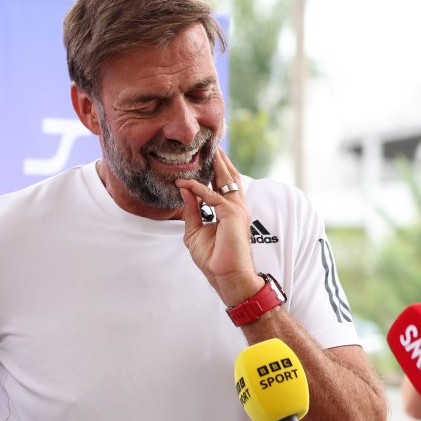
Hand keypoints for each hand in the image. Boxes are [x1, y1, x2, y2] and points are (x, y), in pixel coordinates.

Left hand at [175, 148, 260, 305]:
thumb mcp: (194, 231)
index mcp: (229, 210)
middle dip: (220, 160)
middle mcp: (236, 207)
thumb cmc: (213, 258)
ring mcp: (237, 210)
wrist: (226, 276)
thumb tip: (184, 189)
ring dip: (215, 164)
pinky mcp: (233, 215)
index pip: (221, 185)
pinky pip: (212, 196)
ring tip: (208, 149)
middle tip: (210, 144)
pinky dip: (197, 189)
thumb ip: (191, 209)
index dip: (214, 171)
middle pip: (228, 177)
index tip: (203, 157)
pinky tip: (184, 183)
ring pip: (226, 180)